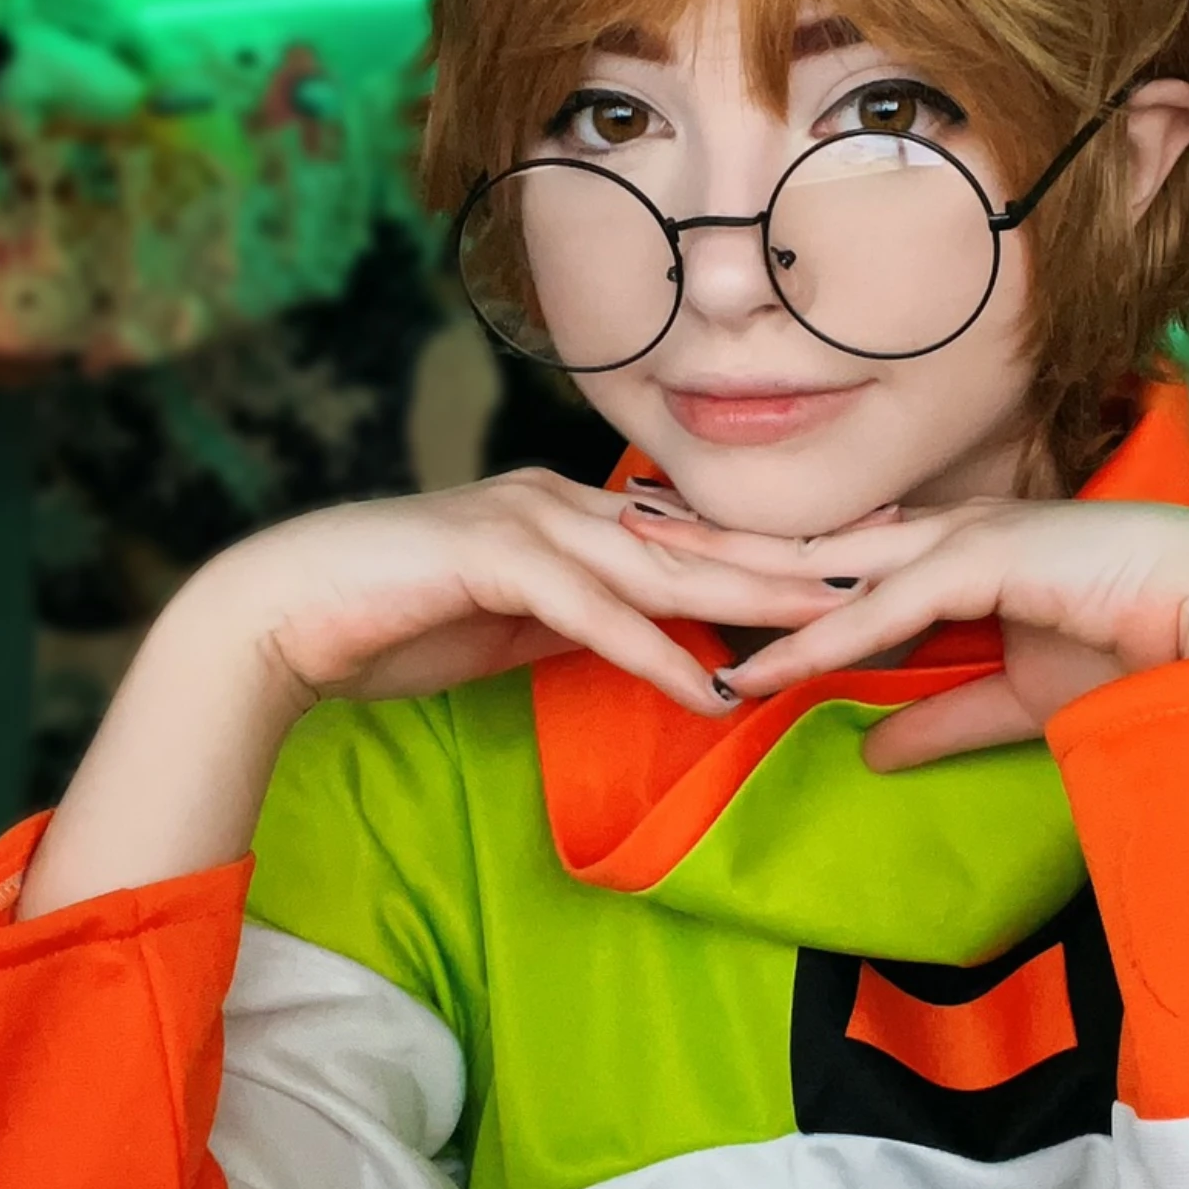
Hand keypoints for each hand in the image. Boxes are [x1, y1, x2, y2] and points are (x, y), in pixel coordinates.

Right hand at [184, 467, 862, 721]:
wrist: (285, 610)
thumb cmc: (395, 618)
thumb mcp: (515, 624)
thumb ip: (586, 623)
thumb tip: (658, 646)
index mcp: (576, 515)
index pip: (703, 532)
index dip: (791, 545)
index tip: (876, 556)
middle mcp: (564, 504)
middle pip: (709, 538)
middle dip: (808, 555)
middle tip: (903, 565)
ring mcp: (529, 523)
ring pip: (666, 564)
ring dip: (756, 596)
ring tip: (839, 620)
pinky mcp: (491, 560)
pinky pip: (590, 612)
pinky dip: (653, 650)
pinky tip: (710, 684)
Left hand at [619, 495, 1188, 768]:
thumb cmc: (1140, 649)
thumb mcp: (1014, 697)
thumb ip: (942, 720)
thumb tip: (873, 752)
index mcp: (948, 555)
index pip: (826, 555)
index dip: (747, 555)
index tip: (672, 555)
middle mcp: (943, 537)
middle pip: (800, 539)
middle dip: (709, 534)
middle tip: (618, 525)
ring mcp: (963, 543)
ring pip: (823, 561)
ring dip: (731, 569)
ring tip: (644, 569)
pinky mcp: (990, 566)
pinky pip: (880, 610)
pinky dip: (812, 640)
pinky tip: (749, 665)